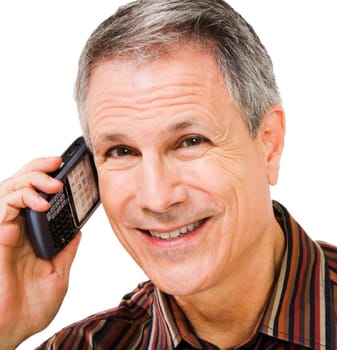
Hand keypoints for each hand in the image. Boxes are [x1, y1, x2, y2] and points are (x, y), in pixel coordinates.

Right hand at [0, 157, 80, 348]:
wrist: (12, 330)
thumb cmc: (29, 308)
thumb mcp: (58, 274)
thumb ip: (65, 250)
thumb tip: (78, 230)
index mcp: (31, 237)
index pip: (36, 199)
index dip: (48, 180)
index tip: (70, 169)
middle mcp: (15, 230)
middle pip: (20, 187)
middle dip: (38, 169)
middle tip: (58, 161)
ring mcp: (3, 232)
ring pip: (8, 190)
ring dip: (31, 179)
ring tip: (53, 181)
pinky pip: (2, 207)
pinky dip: (21, 198)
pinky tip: (40, 203)